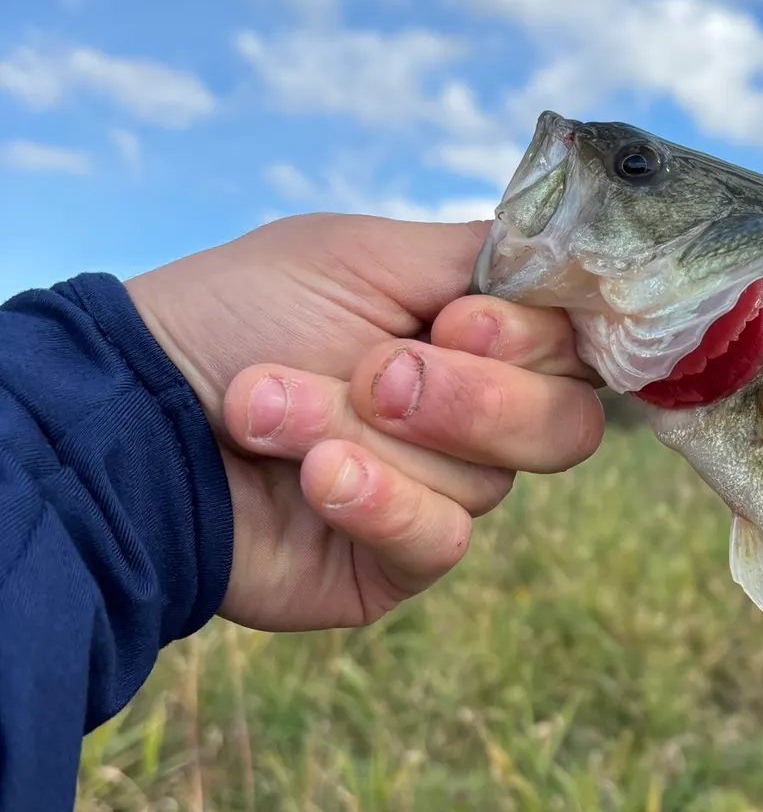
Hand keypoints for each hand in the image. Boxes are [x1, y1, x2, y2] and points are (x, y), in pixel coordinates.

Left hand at [125, 214, 604, 630]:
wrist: (132, 415)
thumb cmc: (241, 314)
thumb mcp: (365, 252)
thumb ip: (484, 256)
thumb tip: (580, 264)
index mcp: (478, 335)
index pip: (577, 346)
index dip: (532, 342)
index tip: (458, 323)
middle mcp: (476, 412)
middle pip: (564, 424)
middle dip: (467, 397)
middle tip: (374, 372)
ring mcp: (444, 489)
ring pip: (489, 479)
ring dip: (368, 434)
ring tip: (270, 406)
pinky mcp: (402, 559)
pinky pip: (442, 540)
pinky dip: (376, 502)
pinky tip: (312, 479)